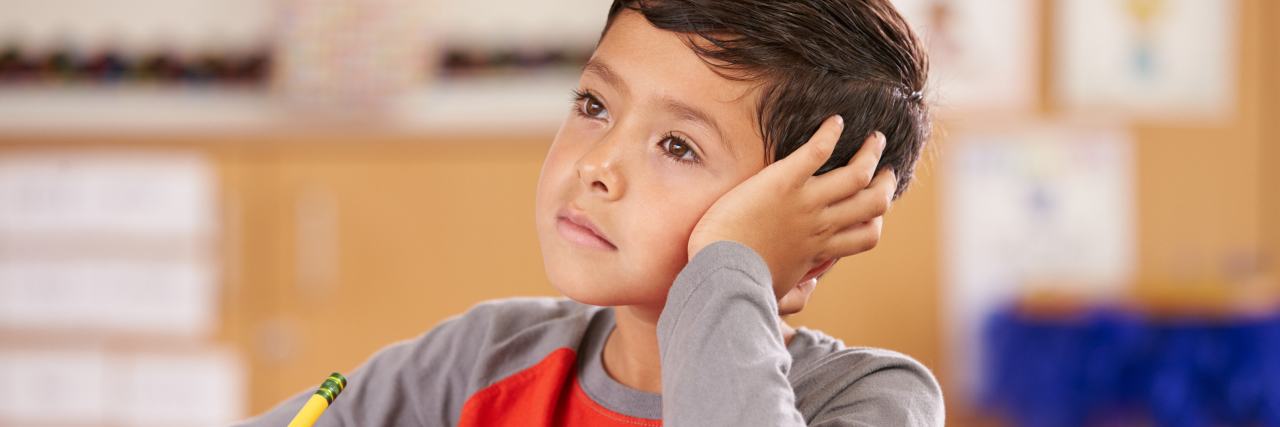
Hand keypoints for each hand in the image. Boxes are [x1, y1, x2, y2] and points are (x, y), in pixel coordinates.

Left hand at [687, 115, 896, 300]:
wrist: (719, 273)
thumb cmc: (741, 284)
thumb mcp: (777, 293)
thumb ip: (798, 293)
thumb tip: (812, 288)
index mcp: (819, 249)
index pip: (866, 235)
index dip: (876, 219)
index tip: (874, 208)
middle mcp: (821, 225)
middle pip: (874, 203)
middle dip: (886, 183)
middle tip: (886, 169)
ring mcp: (806, 202)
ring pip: (858, 174)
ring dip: (871, 153)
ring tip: (875, 139)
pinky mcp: (783, 181)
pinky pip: (818, 151)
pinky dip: (830, 133)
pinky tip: (835, 121)